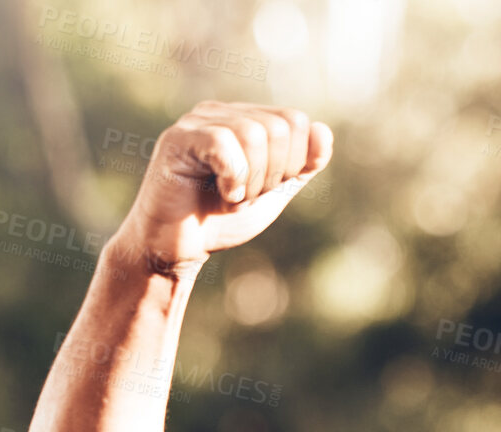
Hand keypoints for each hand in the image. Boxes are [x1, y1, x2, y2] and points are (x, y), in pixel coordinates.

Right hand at [117, 100, 332, 270]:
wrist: (176, 250)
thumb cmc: (219, 221)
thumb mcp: (271, 194)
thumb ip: (301, 166)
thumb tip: (324, 132)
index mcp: (246, 119)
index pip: (295, 121)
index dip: (293, 164)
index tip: (265, 189)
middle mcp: (222, 112)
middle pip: (279, 127)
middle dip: (273, 175)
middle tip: (246, 197)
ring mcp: (198, 121)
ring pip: (255, 134)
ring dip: (252, 181)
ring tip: (231, 198)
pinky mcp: (178, 139)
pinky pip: (225, 144)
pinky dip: (234, 179)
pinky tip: (222, 195)